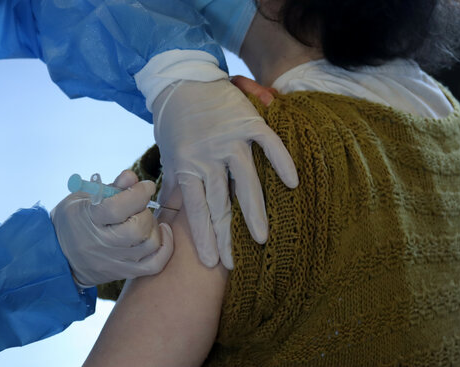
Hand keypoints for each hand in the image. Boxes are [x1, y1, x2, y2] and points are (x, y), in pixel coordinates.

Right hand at [51, 170, 173, 287]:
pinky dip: (165, 247)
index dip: (138, 194)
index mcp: (88, 220)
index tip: (146, 186)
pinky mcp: (124, 273)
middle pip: (136, 229)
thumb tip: (132, 177)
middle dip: (145, 212)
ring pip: (149, 245)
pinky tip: (162, 233)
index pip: (117, 208)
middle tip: (140, 207)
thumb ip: (111, 187)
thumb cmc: (74, 220)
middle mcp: (101, 244)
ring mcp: (114, 262)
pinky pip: (155, 264)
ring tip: (145, 219)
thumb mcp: (84, 197)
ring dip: (154, 227)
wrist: (59, 256)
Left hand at [153, 79, 297, 269]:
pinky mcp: (247, 122)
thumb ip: (174, 183)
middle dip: (227, 235)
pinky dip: (281, 160)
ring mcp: (229, 139)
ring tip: (261, 238)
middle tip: (235, 262)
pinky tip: (291, 183)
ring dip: (254, 211)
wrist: (181, 79)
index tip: (212, 262)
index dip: (204, 237)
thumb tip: (168, 214)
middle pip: (220, 202)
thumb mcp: (169, 154)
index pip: (196, 209)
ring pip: (245, 181)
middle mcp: (208, 156)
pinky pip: (268, 144)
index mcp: (186, 166)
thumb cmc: (173, 121)